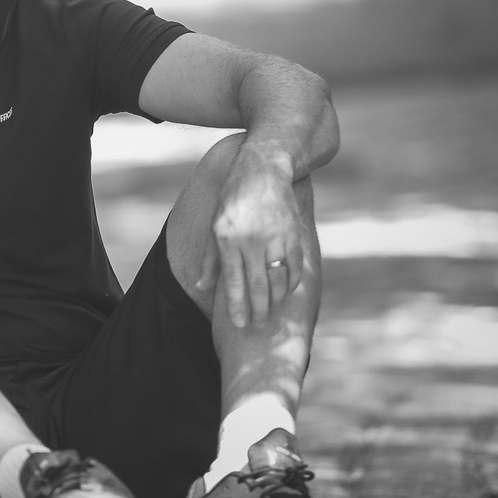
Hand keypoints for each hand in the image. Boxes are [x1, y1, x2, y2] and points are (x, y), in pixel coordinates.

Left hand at [195, 147, 303, 327]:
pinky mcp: (292, 233)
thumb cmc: (232, 200)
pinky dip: (292, 283)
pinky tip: (286, 294)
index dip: (237, 306)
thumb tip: (202, 286)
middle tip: (257, 326)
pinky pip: (295, 266)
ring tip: (270, 314)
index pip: (234, 282)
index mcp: (228, 240)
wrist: (262, 171)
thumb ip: (210, 259)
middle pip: (258, 286)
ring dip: (275, 300)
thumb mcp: (214, 226)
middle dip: (257, 310)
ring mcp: (274, 237)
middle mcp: (251, 241)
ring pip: (278, 279)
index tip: (239, 324)